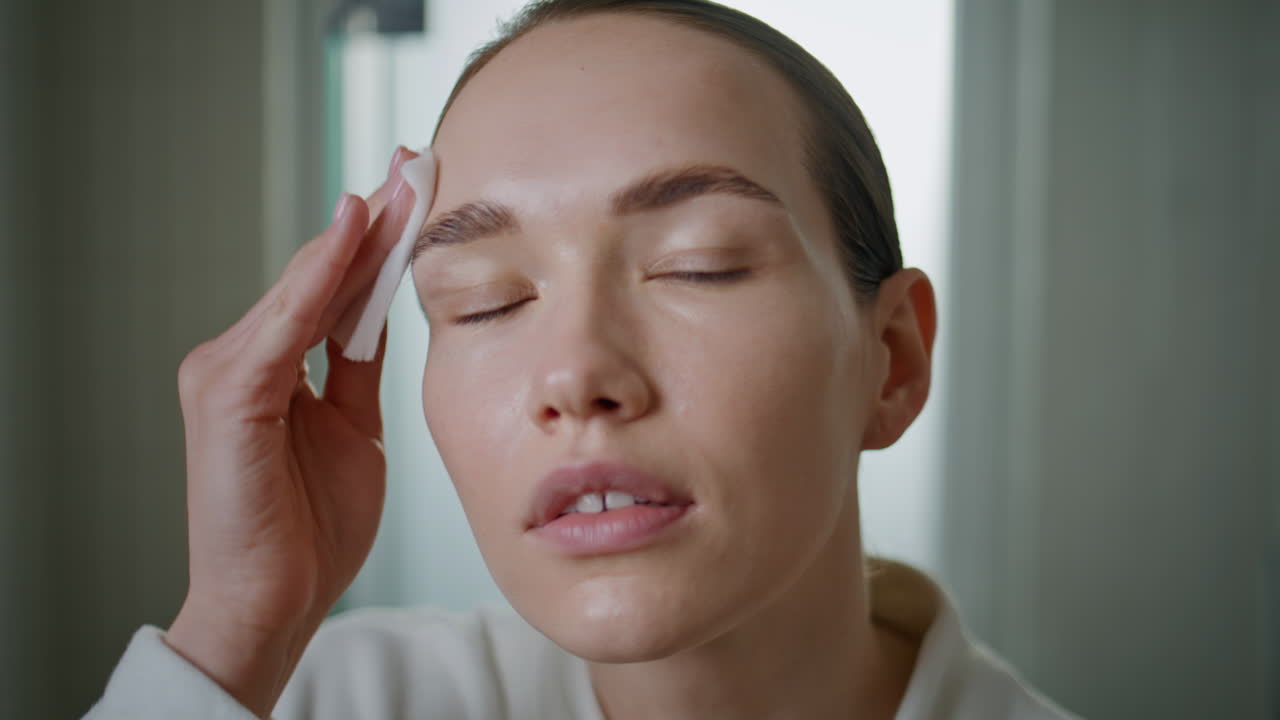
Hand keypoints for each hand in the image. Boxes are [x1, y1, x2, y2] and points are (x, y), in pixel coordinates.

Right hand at [165, 147, 420, 716]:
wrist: (272, 603)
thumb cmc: (308, 529)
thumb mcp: (352, 434)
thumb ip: (354, 373)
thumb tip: (381, 319)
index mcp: (268, 369)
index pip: (329, 290)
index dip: (374, 243)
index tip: (415, 192)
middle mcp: (239, 358)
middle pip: (319, 277)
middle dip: (372, 223)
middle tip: (414, 164)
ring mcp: (226, 372)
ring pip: (305, 288)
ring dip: (357, 236)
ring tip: (402, 185)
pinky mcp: (228, 396)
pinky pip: (288, 326)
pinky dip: (320, 278)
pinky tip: (354, 234)